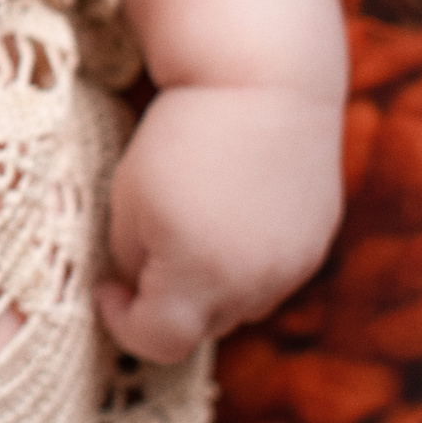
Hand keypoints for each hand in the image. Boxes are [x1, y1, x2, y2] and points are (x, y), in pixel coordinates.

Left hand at [96, 84, 342, 363]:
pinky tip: (227, 213)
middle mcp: (254, 284)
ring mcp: (293, 266)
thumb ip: (131, 259)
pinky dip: (243, 262)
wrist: (263, 80)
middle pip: (200, 326)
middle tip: (143, 250)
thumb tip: (141, 287)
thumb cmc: (181, 135)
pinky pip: (270, 276)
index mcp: (199, 277)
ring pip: (239, 304)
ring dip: (208, 286)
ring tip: (189, 225)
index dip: (121, 323)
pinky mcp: (316, 242)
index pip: (156, 342)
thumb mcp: (130, 198)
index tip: (105, 287)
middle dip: (165, 302)